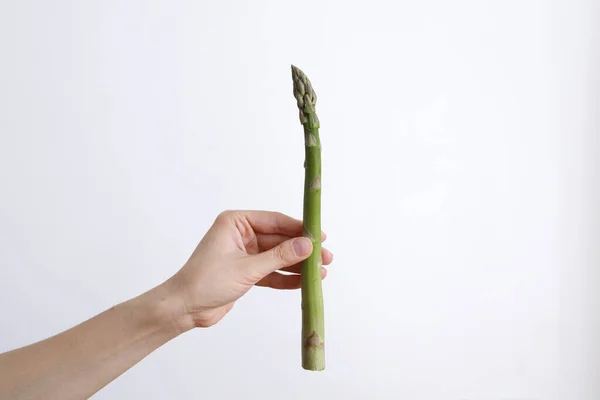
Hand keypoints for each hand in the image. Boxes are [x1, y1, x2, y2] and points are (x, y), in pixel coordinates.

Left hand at [166, 210, 332, 328]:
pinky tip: (304, 283)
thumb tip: (308, 245)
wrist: (184, 308)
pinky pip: (271, 271)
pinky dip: (286, 277)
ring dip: (297, 265)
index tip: (320, 235)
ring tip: (320, 273)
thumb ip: (280, 256)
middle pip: (279, 239)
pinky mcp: (245, 271)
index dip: (299, 228)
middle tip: (326, 258)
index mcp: (236, 222)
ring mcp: (244, 253)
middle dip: (302, 250)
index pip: (275, 221)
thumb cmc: (206, 281)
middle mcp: (241, 234)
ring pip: (277, 256)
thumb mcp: (248, 268)